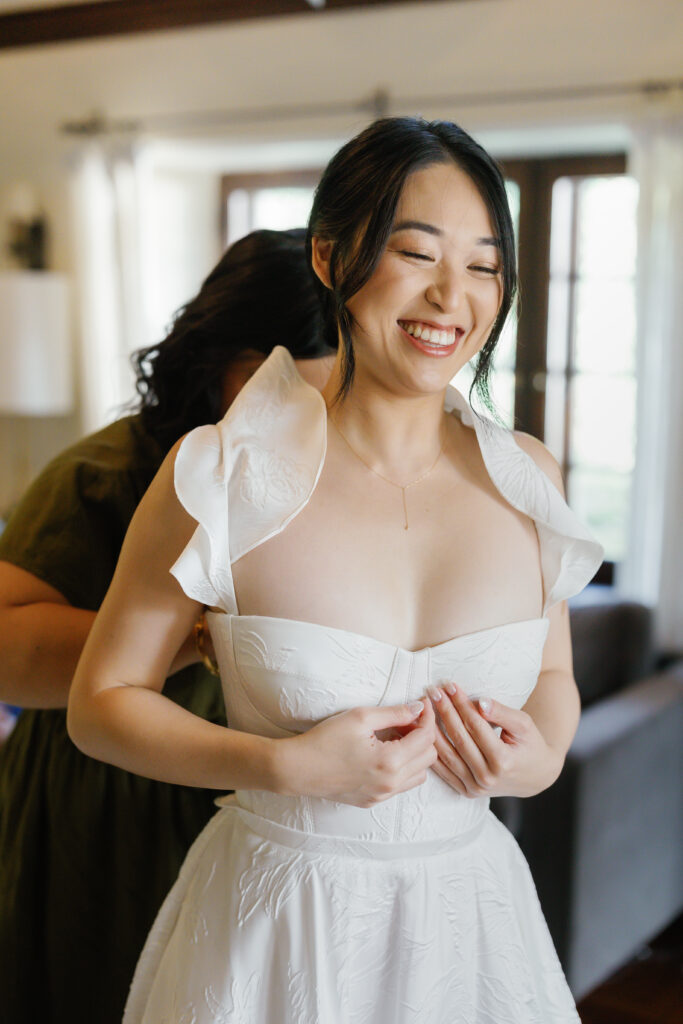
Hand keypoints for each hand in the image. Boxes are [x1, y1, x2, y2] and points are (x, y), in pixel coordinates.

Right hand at [279, 699, 436, 807]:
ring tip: (396, 736)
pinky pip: (402, 785)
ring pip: (419, 774)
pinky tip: (385, 752)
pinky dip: (403, 768)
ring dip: (416, 754)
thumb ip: (395, 713)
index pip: (426, 738)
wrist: (297, 769)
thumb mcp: (360, 717)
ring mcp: (382, 795)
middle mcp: (391, 783)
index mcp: (390, 761)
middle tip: (406, 719)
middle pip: (429, 758)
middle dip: (423, 735)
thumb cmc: (325, 740)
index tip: (421, 704)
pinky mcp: (373, 801)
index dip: (427, 717)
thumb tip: (418, 708)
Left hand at [429, 684, 562, 798]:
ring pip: (447, 755)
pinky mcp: (467, 792)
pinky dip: (432, 750)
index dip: (461, 704)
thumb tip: (480, 702)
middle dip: (444, 711)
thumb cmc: (530, 745)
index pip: (476, 726)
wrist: (535, 776)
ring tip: (425, 708)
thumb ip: (502, 713)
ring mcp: (476, 788)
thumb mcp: (524, 725)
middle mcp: (487, 778)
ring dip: (432, 729)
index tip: (450, 686)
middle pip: (459, 738)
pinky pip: (444, 770)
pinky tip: (424, 733)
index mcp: (503, 761)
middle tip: (433, 691)